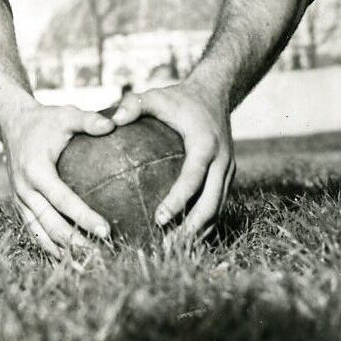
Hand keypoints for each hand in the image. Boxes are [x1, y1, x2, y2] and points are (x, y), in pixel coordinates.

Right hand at [0, 102, 114, 257]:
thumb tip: (115, 125)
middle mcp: (24, 189)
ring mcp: (19, 200)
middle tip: (103, 254)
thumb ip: (89, 120)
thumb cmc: (45, 120)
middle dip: (76, 243)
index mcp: (35, 170)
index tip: (107, 231)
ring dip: (63, 251)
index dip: (84, 217)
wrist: (12, 122)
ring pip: (40, 234)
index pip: (62, 200)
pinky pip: (34, 231)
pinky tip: (70, 258)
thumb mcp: (66, 114)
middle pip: (51, 225)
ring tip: (89, 264)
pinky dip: (50, 247)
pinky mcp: (19, 205)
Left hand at [112, 79, 234, 241]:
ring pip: (217, 210)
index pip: (193, 178)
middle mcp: (222, 160)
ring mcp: (228, 171)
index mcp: (205, 144)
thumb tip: (111, 121)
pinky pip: (217, 205)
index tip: (159, 218)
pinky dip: (203, 223)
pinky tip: (182, 236)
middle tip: (165, 245)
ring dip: (198, 231)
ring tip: (171, 248)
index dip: (178, 200)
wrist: (215, 93)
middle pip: (211, 204)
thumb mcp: (155, 96)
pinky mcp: (227, 176)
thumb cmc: (179, 98)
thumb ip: (133, 105)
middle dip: (190, 228)